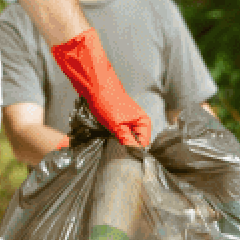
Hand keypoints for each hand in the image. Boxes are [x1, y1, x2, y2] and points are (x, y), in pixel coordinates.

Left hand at [49, 30, 152, 147]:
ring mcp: (129, 122)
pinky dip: (114, 137)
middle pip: (136, 143)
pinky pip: (119, 134)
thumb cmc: (107, 101)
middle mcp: (139, 122)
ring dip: (119, 142)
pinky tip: (108, 136)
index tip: (125, 154)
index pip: (144, 144)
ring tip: (111, 140)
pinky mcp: (119, 121)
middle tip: (116, 147)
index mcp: (144, 122)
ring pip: (126, 139)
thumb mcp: (117, 125)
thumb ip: (126, 140)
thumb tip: (133, 153)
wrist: (95, 86)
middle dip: (126, 146)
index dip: (135, 150)